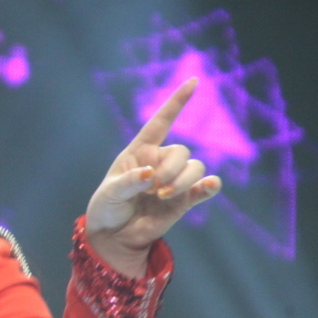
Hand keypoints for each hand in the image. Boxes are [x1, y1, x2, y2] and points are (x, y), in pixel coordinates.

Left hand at [84, 78, 220, 276]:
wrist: (114, 236)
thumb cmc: (107, 208)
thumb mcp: (109, 194)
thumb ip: (128, 183)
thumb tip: (151, 175)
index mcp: (139, 151)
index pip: (161, 122)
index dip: (176, 102)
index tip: (193, 82)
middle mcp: (160, 161)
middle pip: (181, 152)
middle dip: (170, 170)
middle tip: (153, 189)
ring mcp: (174, 180)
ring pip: (195, 168)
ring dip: (182, 181)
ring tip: (162, 196)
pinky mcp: (184, 200)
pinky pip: (205, 188)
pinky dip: (209, 186)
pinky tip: (208, 187)